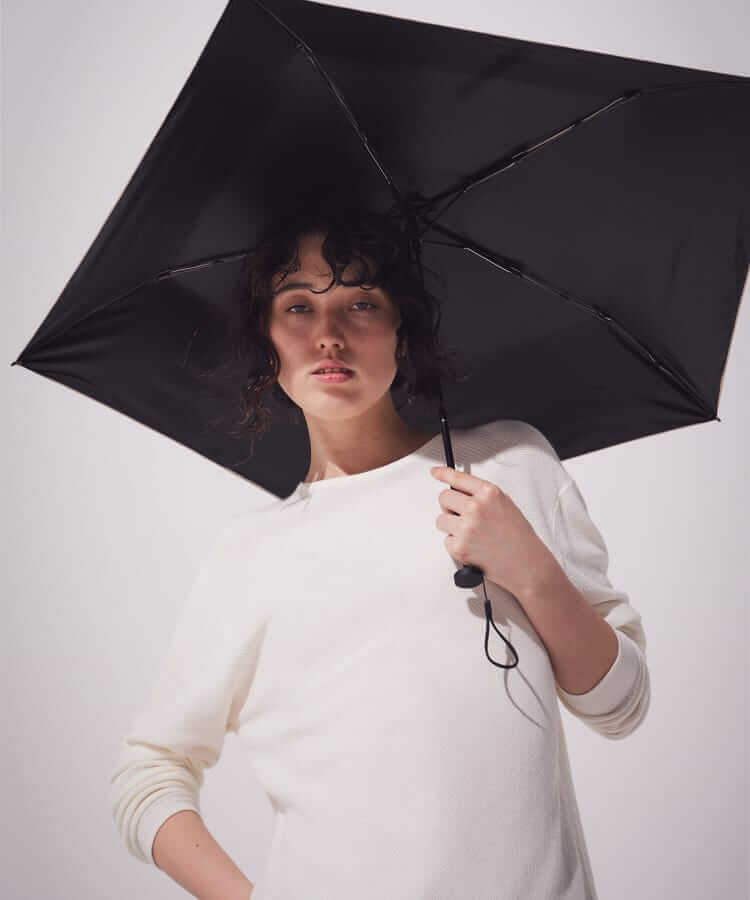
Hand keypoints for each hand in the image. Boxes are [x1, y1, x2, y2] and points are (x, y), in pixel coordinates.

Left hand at [430, 465, 557, 599]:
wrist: (526, 564)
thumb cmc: (519, 536)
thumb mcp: (505, 504)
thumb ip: (483, 495)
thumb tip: (461, 492)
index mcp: (489, 493)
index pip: (458, 478)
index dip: (444, 474)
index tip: (436, 472)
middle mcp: (476, 508)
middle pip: (444, 498)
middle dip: (450, 506)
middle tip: (462, 515)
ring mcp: (466, 527)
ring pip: (441, 519)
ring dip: (451, 525)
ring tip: (470, 533)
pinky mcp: (459, 547)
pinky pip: (446, 540)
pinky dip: (455, 544)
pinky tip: (472, 546)